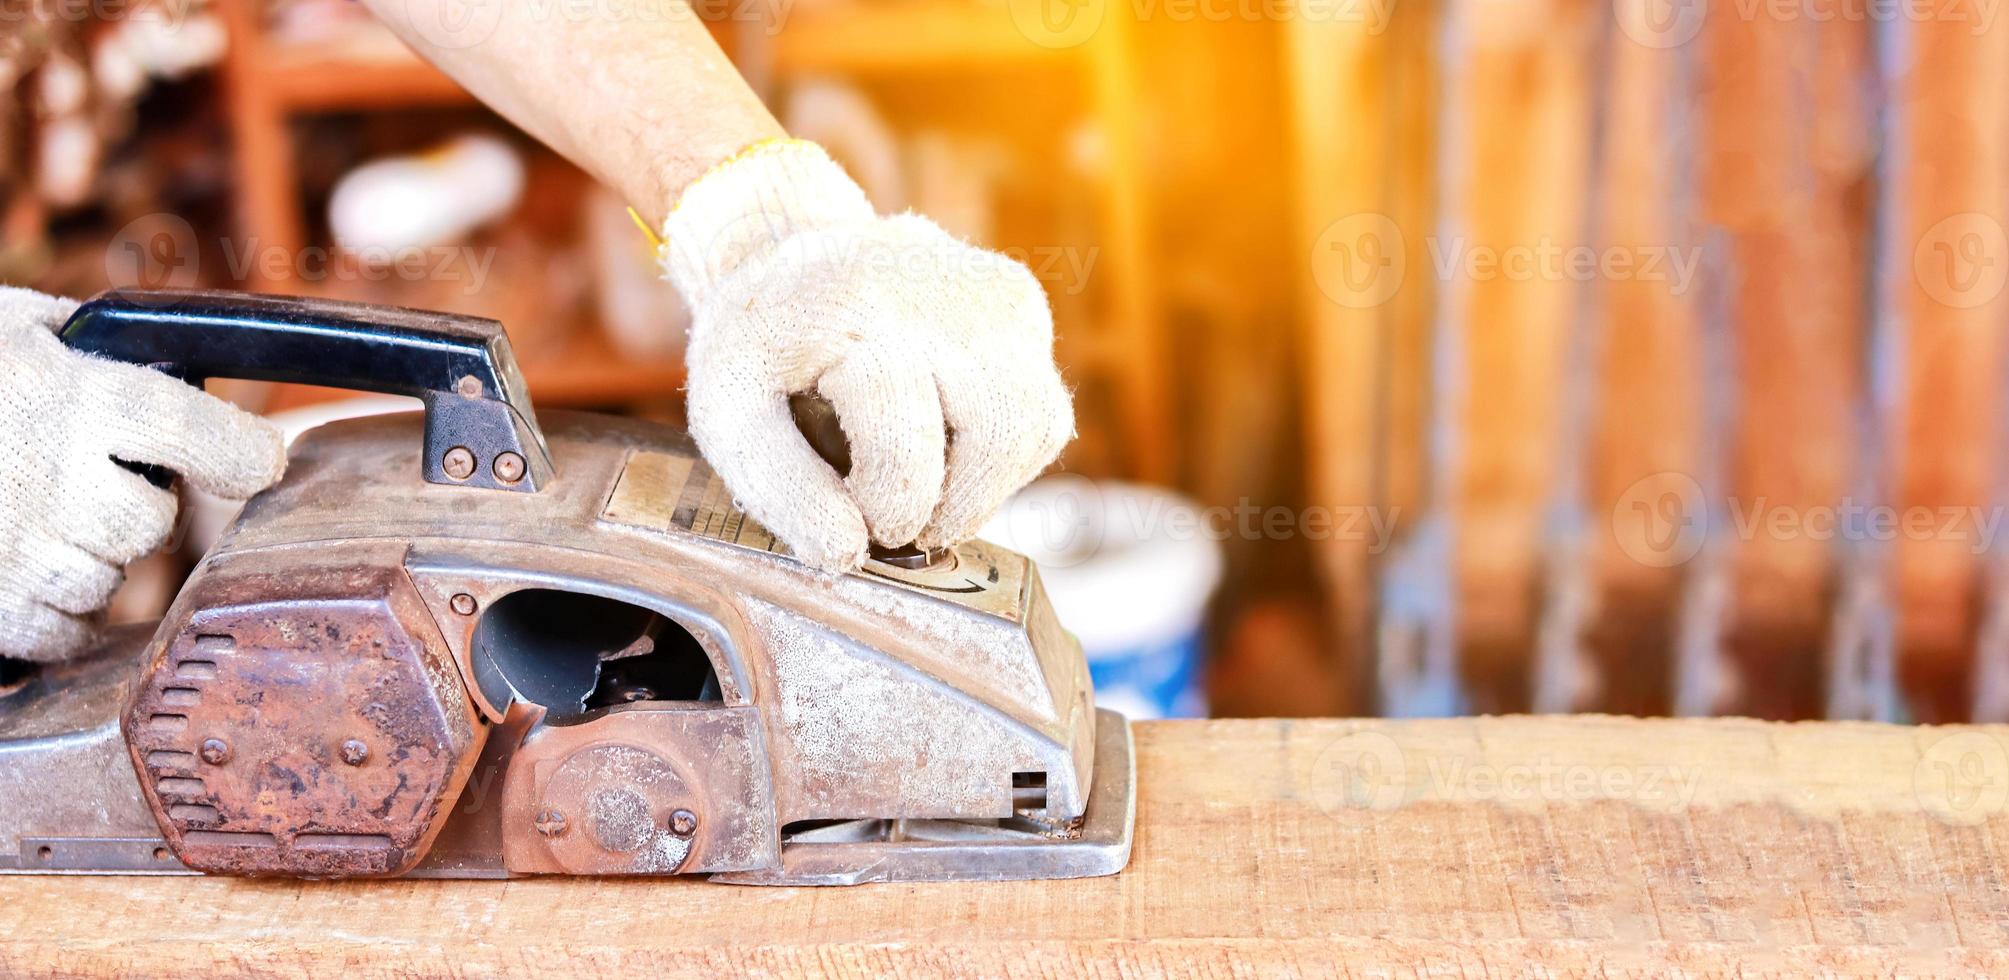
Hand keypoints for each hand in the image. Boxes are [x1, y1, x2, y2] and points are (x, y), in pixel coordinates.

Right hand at [0, 287, 286, 660]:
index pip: (196, 433)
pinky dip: (56, 614)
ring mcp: (12, 550)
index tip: (263, 460)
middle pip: (152, 521)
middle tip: (89, 481)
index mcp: (69, 396)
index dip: (242, 452)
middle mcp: (50, 477)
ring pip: (109, 580)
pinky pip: (61, 634)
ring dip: (91, 556)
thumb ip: (76, 345)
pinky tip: (22, 572)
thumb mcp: (1, 327)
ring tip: (35, 518)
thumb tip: (154, 364)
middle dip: (133, 505)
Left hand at [661, 140, 1074, 571]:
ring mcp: (991, 292)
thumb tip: (848, 553)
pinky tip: (947, 447)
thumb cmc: (763, 345)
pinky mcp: (1020, 304)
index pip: (906, 449)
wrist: (793, 248)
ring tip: (924, 492)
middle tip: (896, 519)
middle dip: (947, 507)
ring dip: (984, 490)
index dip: (885, 509)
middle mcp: (939, 290)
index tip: (854, 520)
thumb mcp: (730, 412)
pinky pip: (1043, 412)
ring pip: (1034, 428)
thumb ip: (778, 489)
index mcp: (855, 309)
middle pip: (994, 437)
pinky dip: (1003, 457)